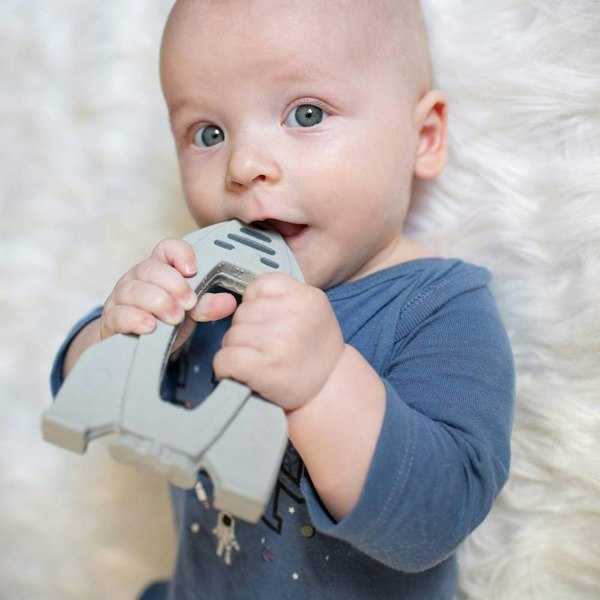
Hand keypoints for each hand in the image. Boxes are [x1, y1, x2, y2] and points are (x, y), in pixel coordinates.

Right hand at [99, 238, 236, 351]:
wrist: (137, 348)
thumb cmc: (165, 321)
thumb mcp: (191, 313)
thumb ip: (208, 305)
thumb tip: (229, 302)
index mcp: (160, 269)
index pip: (167, 247)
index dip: (180, 254)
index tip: (193, 271)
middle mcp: (139, 277)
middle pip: (150, 268)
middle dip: (173, 285)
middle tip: (189, 304)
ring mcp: (122, 296)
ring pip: (134, 290)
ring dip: (158, 302)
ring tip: (174, 318)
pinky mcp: (112, 319)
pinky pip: (119, 313)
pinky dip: (136, 319)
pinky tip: (150, 327)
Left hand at [213, 273, 345, 411]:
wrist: (329, 388)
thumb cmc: (313, 349)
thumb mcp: (311, 310)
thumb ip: (281, 297)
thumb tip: (233, 297)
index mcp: (307, 297)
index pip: (260, 285)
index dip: (257, 304)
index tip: (269, 321)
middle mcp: (294, 315)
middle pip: (242, 311)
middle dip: (247, 329)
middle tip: (267, 347)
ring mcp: (278, 341)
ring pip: (231, 336)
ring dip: (238, 350)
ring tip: (261, 361)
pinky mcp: (263, 367)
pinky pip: (224, 359)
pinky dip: (226, 369)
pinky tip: (244, 373)